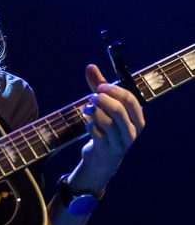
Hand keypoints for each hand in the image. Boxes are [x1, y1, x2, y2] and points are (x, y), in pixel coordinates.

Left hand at [76, 64, 144, 189]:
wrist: (102, 159)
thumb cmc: (105, 127)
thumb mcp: (104, 106)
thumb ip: (98, 86)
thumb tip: (90, 66)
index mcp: (137, 119)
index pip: (130, 100)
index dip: (113, 90)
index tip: (100, 86)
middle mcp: (132, 131)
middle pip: (118, 110)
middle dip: (102, 100)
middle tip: (92, 97)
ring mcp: (120, 143)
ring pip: (107, 122)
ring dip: (93, 112)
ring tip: (87, 108)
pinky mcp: (107, 150)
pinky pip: (97, 134)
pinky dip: (90, 125)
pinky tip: (88, 124)